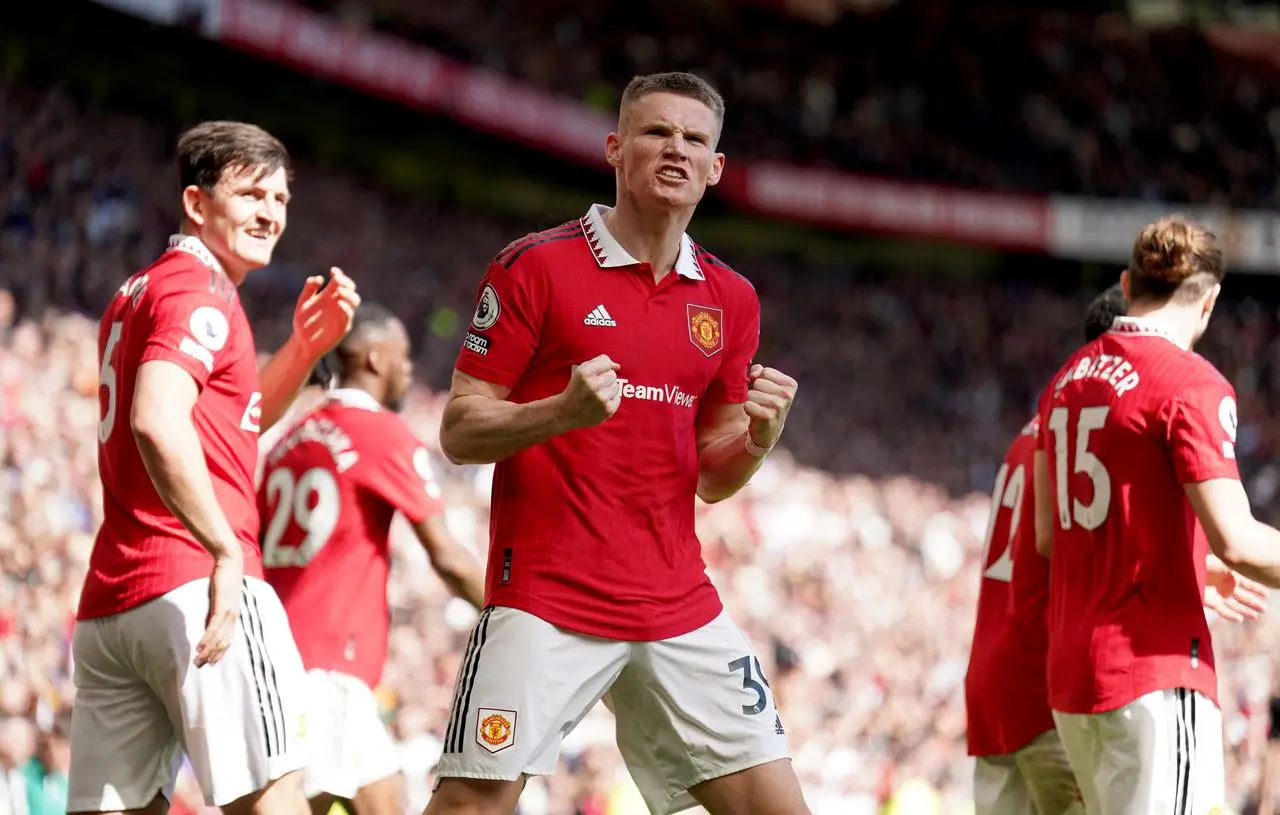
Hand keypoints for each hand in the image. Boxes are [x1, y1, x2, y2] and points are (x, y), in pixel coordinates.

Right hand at [195, 551, 244, 666]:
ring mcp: (229, 612)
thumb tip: (207, 620)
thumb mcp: (219, 597)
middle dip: (212, 656)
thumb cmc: (224, 577)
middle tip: (200, 667)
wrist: (229, 561)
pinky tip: (199, 648)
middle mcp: (234, 616)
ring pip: (219, 638)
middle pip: (224, 643)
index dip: (220, 653)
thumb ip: (214, 610)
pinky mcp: (223, 606)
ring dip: (208, 652)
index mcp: (234, 615)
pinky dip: (207, 639)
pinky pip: (214, 627)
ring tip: (197, 662)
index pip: (228, 640)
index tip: (210, 663)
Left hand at [292, 267, 359, 360]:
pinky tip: (339, 303)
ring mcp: (342, 314)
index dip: (339, 275)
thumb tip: (319, 278)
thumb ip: (309, 289)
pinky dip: (346, 307)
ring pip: (354, 300)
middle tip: (337, 280)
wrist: (303, 342)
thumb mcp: (302, 303)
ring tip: (339, 291)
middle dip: (346, 282)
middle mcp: (338, 304)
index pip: (340, 282)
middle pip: (350, 289)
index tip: (333, 271)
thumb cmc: (302, 323)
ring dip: (349, 294)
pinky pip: (349, 315)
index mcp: (329, 296)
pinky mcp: (343, 326)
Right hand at [559, 355, 621, 429]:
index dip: (603, 367)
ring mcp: (601, 398)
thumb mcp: (580, 370)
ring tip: (598, 394)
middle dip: (606, 378)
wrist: (567, 413)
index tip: (598, 373)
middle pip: (612, 374)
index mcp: (584, 373)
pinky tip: (600, 402)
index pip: (606, 363)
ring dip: (609, 389)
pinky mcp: (608, 409)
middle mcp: (593, 385)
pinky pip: (618, 398)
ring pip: (616, 386)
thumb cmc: (575, 389)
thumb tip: (617, 366)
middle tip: (596, 385)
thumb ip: (599, 362)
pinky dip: (611, 399)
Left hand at [744, 364, 796, 449]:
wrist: (769, 430)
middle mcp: (787, 394)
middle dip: (756, 391)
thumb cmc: (767, 403)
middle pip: (758, 382)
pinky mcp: (768, 416)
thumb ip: (761, 372)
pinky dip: (748, 409)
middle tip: (762, 402)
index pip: (765, 371)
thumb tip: (755, 372)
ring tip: (759, 408)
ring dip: (752, 401)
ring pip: (752, 393)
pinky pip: (748, 404)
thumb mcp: (768, 385)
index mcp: (790, 384)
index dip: (761, 380)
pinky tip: (756, 415)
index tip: (766, 391)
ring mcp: (779, 405)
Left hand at [1204, 553, 1268, 622]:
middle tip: (1264, 609)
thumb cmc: (1198, 561)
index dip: (1256, 588)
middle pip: (1241, 595)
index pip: (1246, 582)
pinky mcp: (1208, 601)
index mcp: (1228, 572)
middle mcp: (1224, 584)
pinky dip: (1229, 615)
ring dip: (1244, 611)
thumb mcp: (1218, 560)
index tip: (1267, 595)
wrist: (1181, 569)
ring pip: (1234, 604)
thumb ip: (1232, 563)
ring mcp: (1216, 593)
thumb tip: (1247, 560)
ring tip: (1255, 616)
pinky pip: (1221, 609)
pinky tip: (1239, 619)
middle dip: (1253, 602)